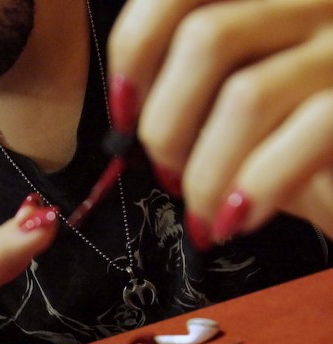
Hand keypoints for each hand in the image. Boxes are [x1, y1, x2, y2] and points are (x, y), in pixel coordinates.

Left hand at [108, 0, 332, 245]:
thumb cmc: (304, 146)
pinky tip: (237, 219)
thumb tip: (127, 103)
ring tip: (203, 210)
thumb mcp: (244, 92)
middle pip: (206, 36)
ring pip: (248, 92)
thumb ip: (194, 76)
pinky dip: (256, 186)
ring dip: (205, 169)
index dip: (135, 49)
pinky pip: (308, 132)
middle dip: (165, 122)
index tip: (124, 110)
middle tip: (167, 172)